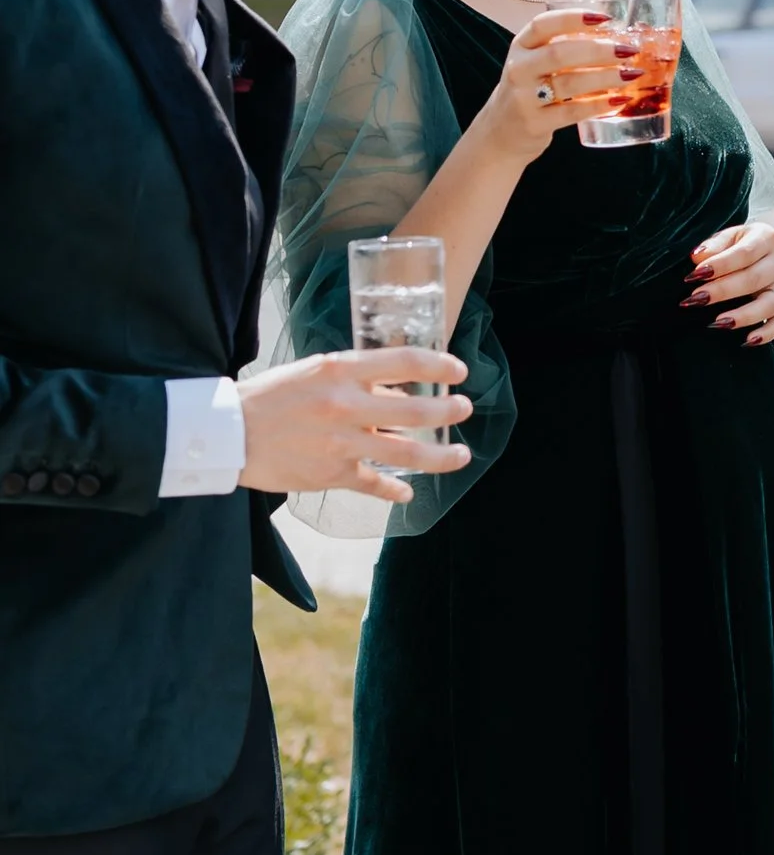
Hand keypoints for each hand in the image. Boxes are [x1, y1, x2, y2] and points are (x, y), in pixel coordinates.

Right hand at [239, 350, 471, 503]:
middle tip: (465, 409)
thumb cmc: (269, 397)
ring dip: (441, 456)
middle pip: (416, 412)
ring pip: (407, 453)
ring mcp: (341, 443)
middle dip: (449, 411)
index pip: (404, 362)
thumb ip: (354, 379)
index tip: (459, 371)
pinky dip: (394, 490)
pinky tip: (406, 493)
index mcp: (340, 370)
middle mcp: (346, 405)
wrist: (227, 432)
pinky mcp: (332, 474)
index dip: (439, 366)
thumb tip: (396, 391)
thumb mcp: (313, 372)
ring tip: (461, 455)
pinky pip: (375, 484)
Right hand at [488, 4, 634, 158]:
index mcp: (521, 46)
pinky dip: (598, 105)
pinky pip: (572, 112)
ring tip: (631, 74)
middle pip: (559, 53)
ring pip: (569, 83)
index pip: (543, 24)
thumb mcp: (534, 63)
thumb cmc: (529, 91)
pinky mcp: (534, 123)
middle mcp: (519, 69)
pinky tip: (619, 100)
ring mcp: (524, 97)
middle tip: (628, 50)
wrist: (500, 133)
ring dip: (605, 77)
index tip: (605, 18)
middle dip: (598, 50)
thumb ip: (563, 48)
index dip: (573, 18)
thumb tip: (615, 36)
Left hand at [688, 220, 773, 346]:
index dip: (720, 264)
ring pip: (769, 304)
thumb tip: (697, 257)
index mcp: (767, 238)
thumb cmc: (743, 246)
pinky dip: (766, 334)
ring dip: (743, 316)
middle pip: (754, 278)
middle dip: (723, 290)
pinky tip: (747, 341)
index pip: (745, 252)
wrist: (768, 254)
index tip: (696, 274)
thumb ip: (715, 245)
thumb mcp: (730, 237)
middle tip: (697, 299)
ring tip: (717, 323)